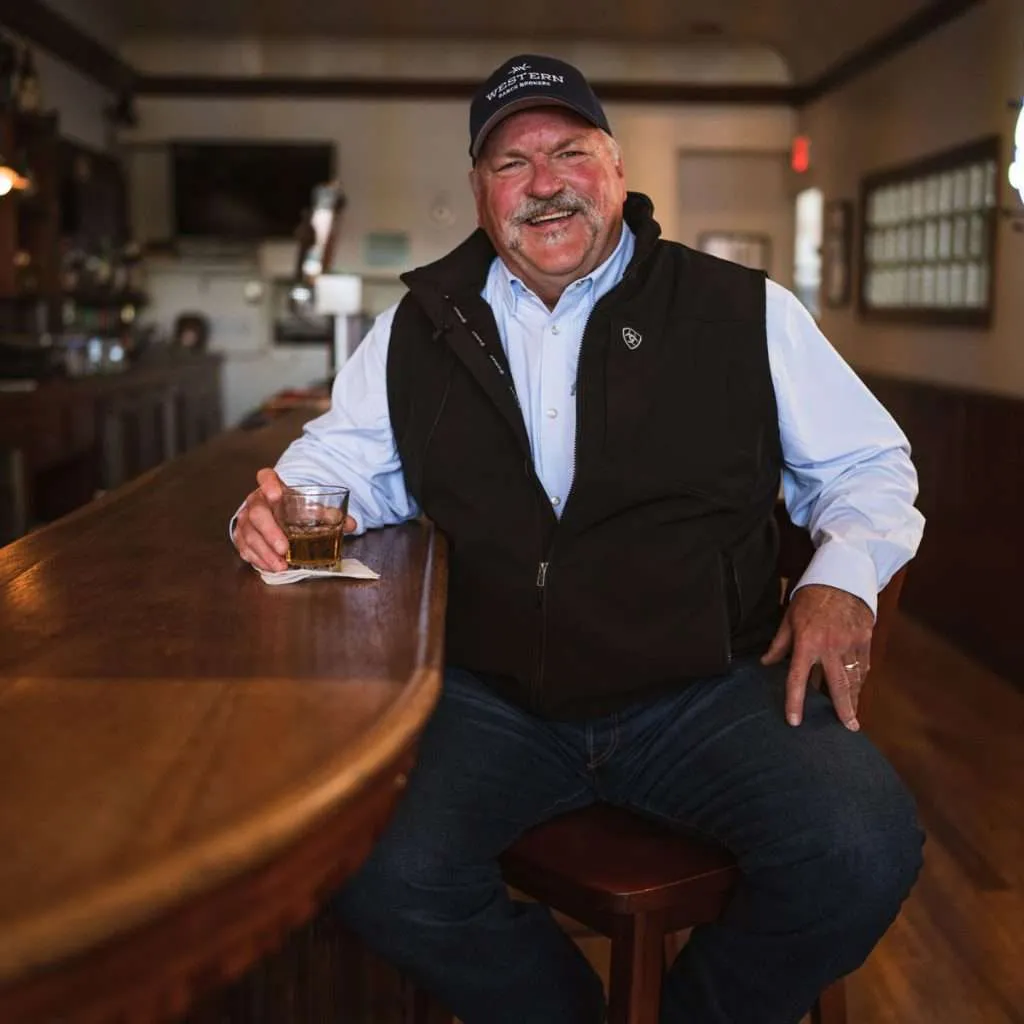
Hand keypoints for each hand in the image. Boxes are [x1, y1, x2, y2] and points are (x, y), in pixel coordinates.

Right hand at [232, 468, 356, 572]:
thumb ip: (329, 514)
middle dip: (269, 532)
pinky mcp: (240, 536)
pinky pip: (244, 548)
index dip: (269, 484)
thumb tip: (351, 524)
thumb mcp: (310, 508)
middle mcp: (255, 501)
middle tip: (284, 548)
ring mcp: (245, 519)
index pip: (265, 477)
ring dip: (264, 552)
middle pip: (256, 513)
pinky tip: (270, 567)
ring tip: (280, 565)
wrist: (273, 514)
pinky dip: (257, 559)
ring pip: (248, 534)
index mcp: (272, 487)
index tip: (277, 494)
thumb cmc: (293, 510)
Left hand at [761, 584, 873, 731]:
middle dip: (842, 709)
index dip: (794, 702)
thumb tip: (766, 663)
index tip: (795, 721)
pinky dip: (860, 678)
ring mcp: (851, 644)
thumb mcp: (788, 618)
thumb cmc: (810, 597)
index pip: (797, 679)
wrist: (840, 576)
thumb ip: (779, 644)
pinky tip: (858, 688)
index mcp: (807, 643)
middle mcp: (830, 647)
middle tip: (848, 728)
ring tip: (852, 715)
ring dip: (854, 697)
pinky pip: (863, 665)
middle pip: (837, 686)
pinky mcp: (865, 639)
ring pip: (854, 678)